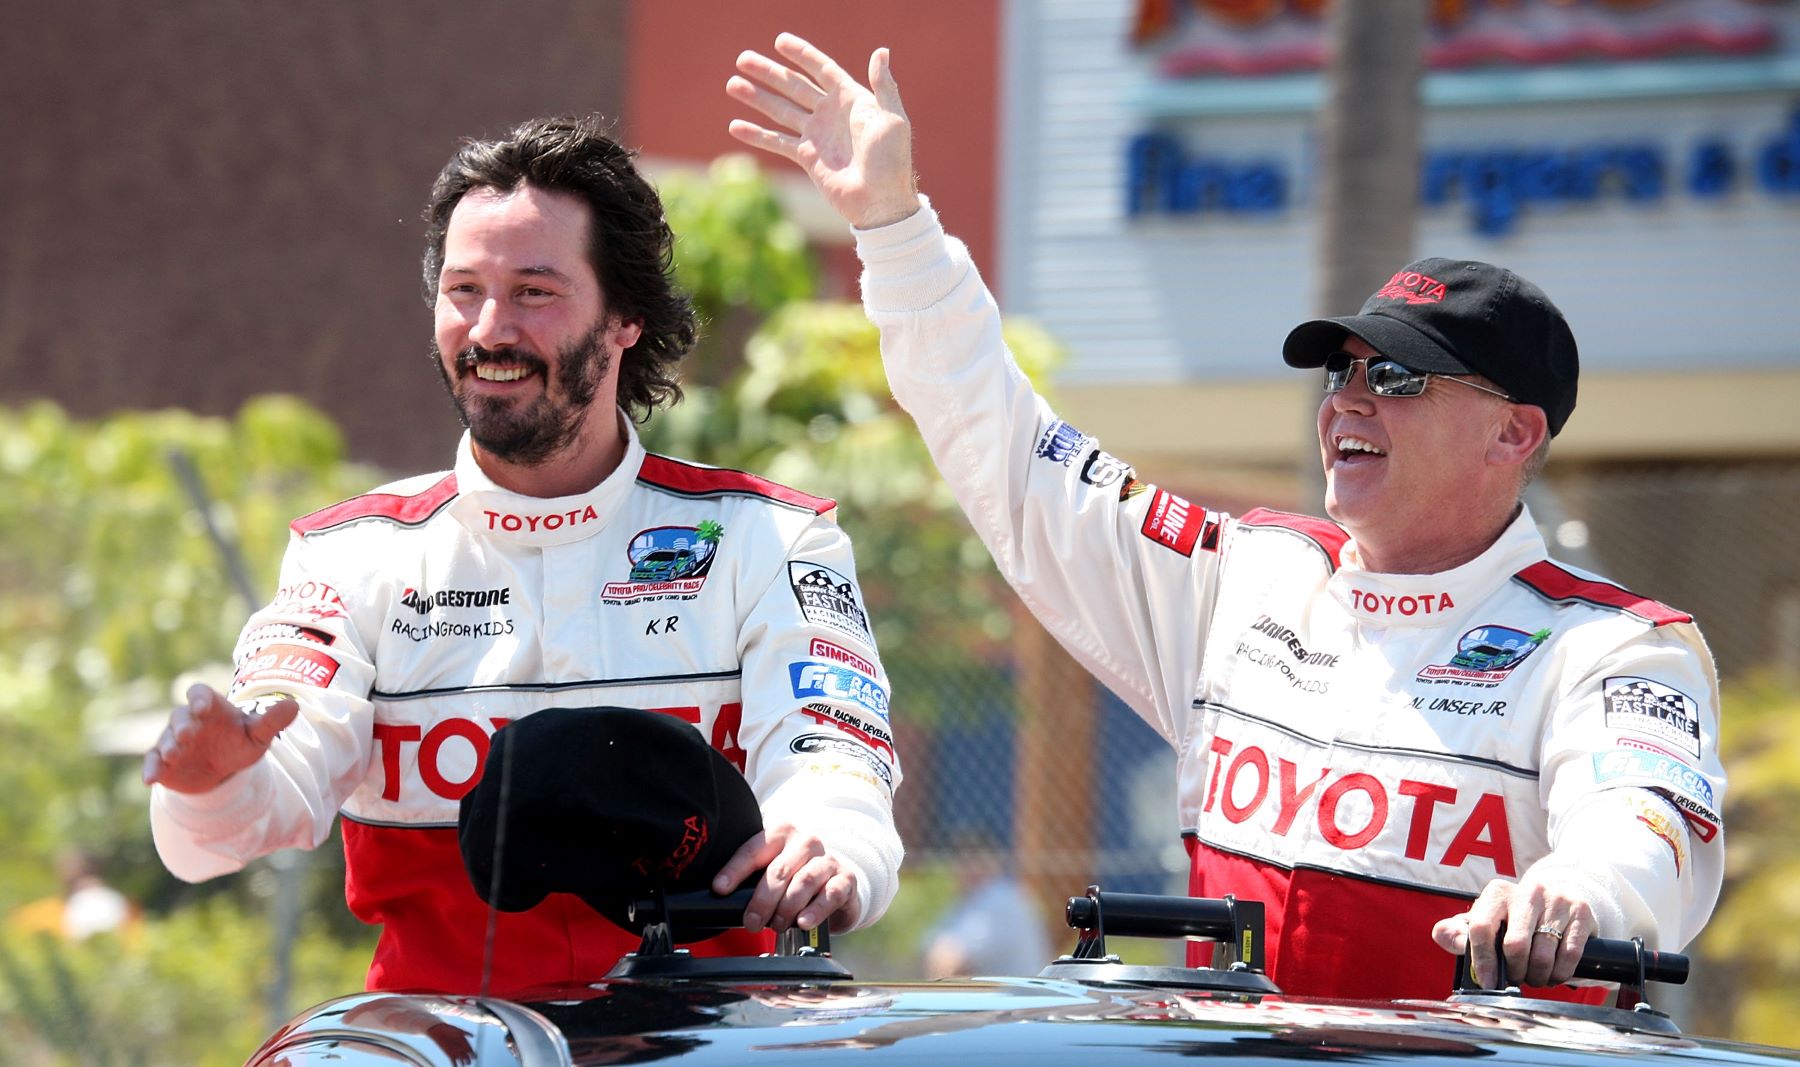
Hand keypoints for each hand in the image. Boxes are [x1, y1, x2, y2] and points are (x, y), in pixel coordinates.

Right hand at [141, 683, 297, 792]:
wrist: (222, 770)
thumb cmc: (240, 743)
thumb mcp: (258, 734)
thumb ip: (272, 720)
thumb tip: (295, 704)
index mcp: (210, 707)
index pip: (199, 693)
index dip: (199, 697)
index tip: (203, 707)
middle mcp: (188, 720)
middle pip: (179, 716)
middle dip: (182, 725)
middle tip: (188, 734)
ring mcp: (172, 740)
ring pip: (165, 739)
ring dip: (168, 746)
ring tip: (174, 754)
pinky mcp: (162, 761)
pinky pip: (153, 762)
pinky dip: (151, 769)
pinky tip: (150, 780)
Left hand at [711, 821, 860, 933]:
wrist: (836, 887)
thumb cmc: (795, 880)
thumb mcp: (773, 872)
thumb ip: (752, 879)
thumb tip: (721, 896)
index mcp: (781, 834)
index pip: (754, 849)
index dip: (735, 870)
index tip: (720, 888)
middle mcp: (805, 842)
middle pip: (779, 870)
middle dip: (761, 900)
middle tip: (751, 922)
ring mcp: (827, 859)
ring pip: (804, 881)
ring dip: (786, 908)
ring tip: (777, 926)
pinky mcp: (846, 879)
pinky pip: (830, 894)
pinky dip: (814, 910)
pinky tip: (802, 922)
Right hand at [727, 33, 918, 229]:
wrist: (880, 200)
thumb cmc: (891, 161)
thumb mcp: (892, 119)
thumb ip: (884, 85)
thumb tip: (881, 51)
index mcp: (851, 99)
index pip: (822, 69)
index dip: (801, 55)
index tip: (779, 41)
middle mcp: (831, 113)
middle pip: (794, 86)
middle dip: (769, 73)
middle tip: (742, 59)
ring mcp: (817, 135)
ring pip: (781, 110)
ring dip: (757, 98)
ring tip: (733, 84)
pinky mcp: (807, 157)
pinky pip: (777, 142)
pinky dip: (757, 135)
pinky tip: (736, 126)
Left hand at [1432, 876, 1596, 988]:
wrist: (1559, 897)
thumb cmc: (1514, 916)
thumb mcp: (1485, 919)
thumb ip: (1458, 931)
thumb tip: (1441, 935)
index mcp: (1497, 893)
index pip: (1482, 929)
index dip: (1483, 960)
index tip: (1488, 982)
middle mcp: (1527, 892)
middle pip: (1514, 946)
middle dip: (1514, 972)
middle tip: (1516, 979)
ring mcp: (1556, 900)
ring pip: (1542, 955)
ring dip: (1537, 976)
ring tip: (1534, 976)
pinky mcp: (1580, 913)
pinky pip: (1569, 956)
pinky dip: (1559, 973)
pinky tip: (1554, 973)